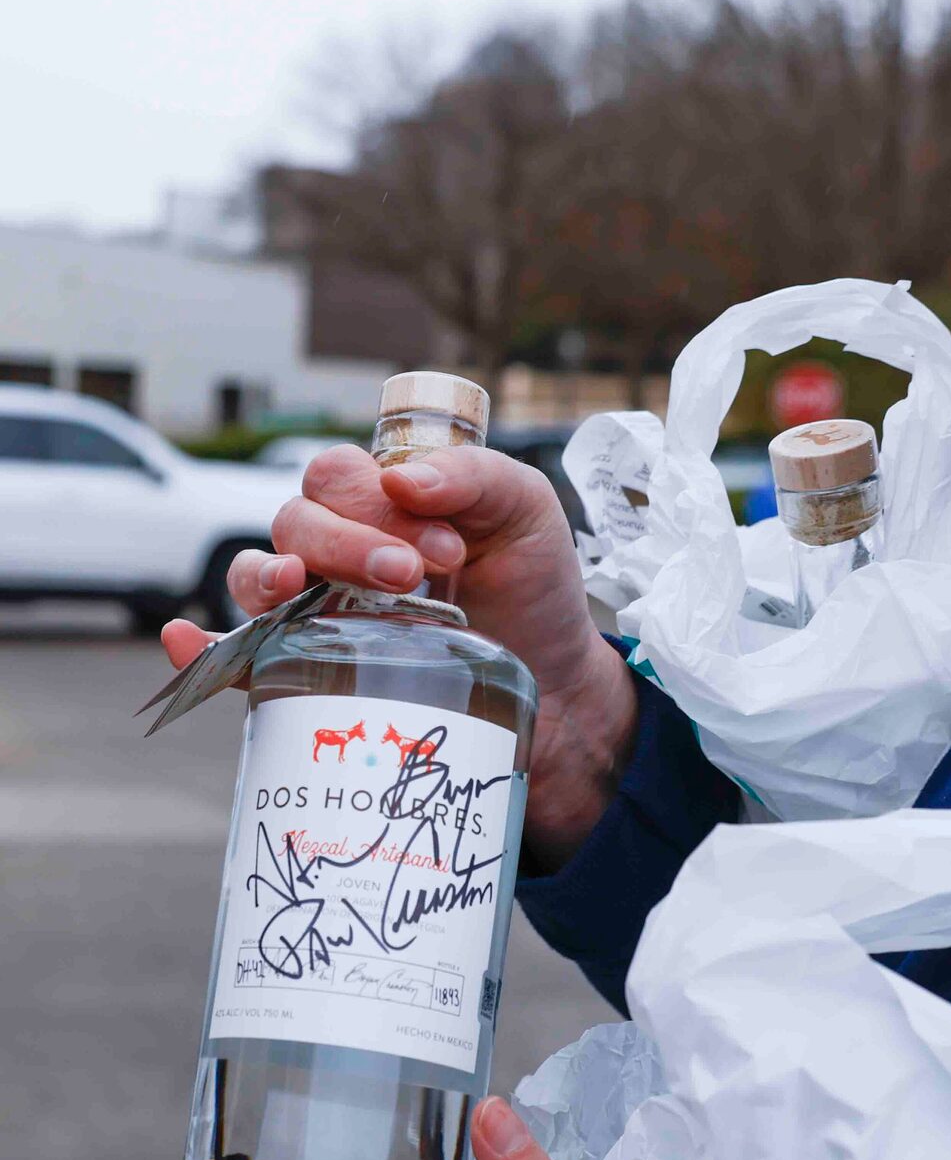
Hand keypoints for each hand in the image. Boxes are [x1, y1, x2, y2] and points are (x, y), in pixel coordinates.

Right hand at [158, 445, 636, 869]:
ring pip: (256, 576)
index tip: (450, 544)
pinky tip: (186, 637)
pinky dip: (201, 644)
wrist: (556, 684)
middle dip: (347, 541)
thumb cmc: (535, 587)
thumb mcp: (527, 513)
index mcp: (384, 504)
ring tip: (304, 588)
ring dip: (273, 577)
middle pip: (296, 522)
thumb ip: (476, 478)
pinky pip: (236, 655)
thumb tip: (402, 480)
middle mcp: (340, 551)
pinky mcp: (312, 672)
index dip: (378, 500)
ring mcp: (320, 611)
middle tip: (412, 574)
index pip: (339, 475)